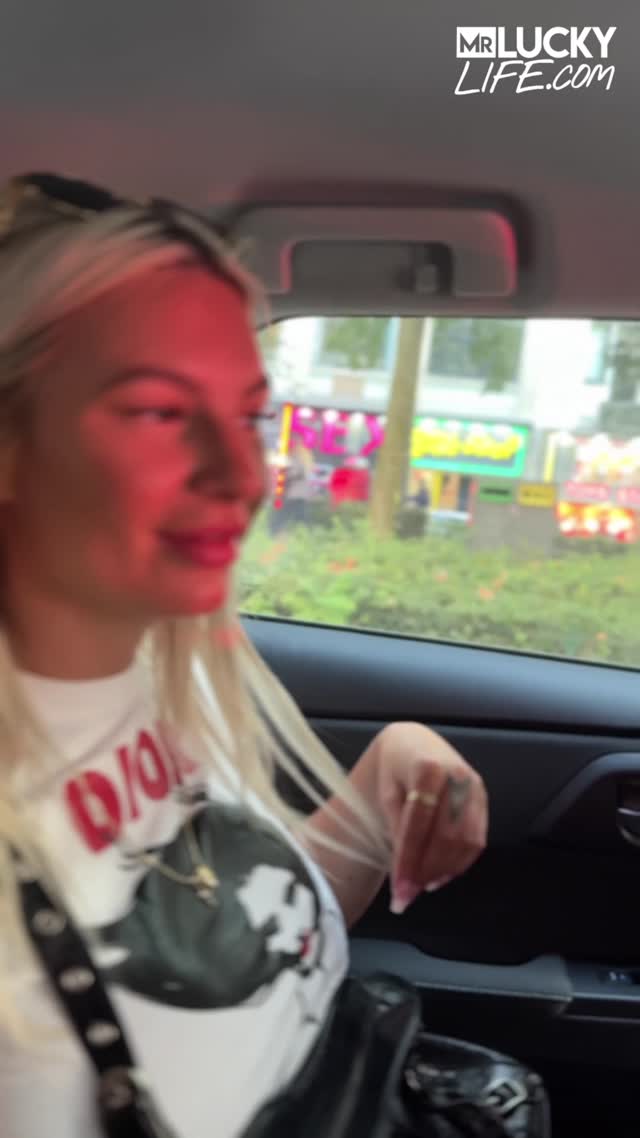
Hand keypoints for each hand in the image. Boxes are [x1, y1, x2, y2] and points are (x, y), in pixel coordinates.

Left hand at [372, 722, 487, 913]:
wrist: (414, 744)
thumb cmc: (395, 769)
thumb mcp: (387, 792)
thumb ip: (397, 827)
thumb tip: (403, 873)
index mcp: (429, 767)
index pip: (419, 822)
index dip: (409, 859)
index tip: (399, 889)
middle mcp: (458, 775)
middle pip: (447, 834)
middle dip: (427, 870)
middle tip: (408, 895)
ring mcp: (475, 787)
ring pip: (466, 840)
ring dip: (444, 870)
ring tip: (422, 886)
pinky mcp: (483, 799)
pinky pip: (477, 839)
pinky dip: (460, 863)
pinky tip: (441, 874)